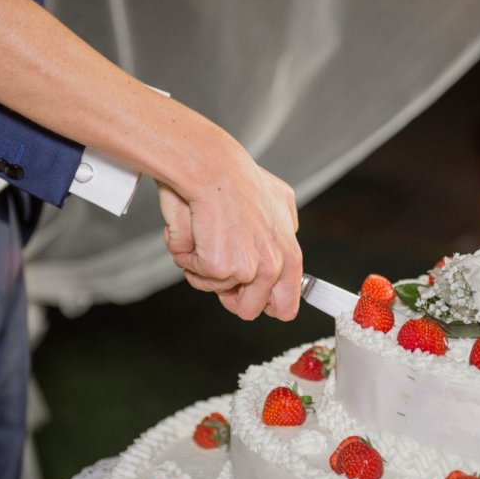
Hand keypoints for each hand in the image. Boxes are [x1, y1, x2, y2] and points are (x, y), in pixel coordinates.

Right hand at [157, 166, 301, 320]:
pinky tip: (195, 232)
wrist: (214, 168)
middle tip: (217, 267)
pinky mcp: (221, 268)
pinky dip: (189, 258)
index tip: (246, 292)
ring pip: (217, 290)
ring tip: (205, 237)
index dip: (262, 303)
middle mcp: (274, 266)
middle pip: (249, 310)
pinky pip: (197, 276)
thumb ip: (286, 225)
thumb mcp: (280, 198)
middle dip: (228, 295)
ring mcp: (248, 270)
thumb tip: (287, 235)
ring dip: (204, 270)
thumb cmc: (238, 178)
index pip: (285, 306)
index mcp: (290, 256)